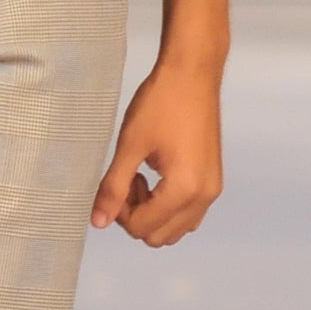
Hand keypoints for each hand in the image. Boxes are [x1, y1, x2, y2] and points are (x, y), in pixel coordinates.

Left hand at [91, 57, 223, 246]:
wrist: (192, 73)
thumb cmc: (161, 103)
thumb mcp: (130, 146)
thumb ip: (113, 187)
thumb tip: (98, 221)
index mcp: (184, 189)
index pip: (143, 228)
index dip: (120, 213)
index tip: (115, 183)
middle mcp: (204, 196)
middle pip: (160, 236)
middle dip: (136, 216)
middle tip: (126, 181)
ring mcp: (212, 189)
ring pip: (175, 228)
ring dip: (152, 212)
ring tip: (140, 177)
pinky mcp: (212, 179)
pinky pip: (188, 211)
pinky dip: (168, 204)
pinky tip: (156, 174)